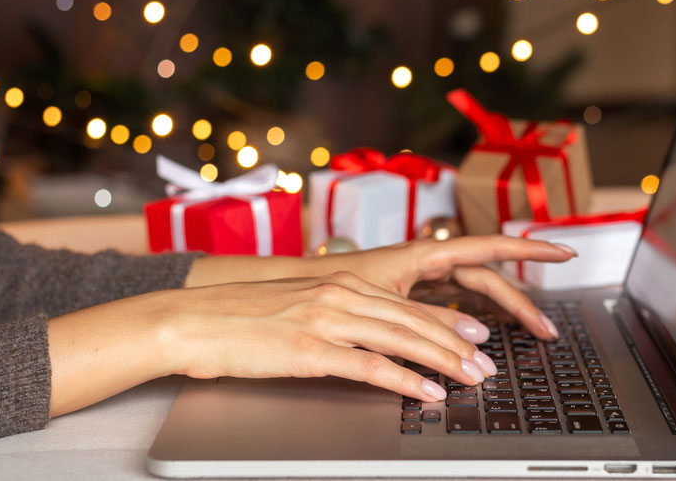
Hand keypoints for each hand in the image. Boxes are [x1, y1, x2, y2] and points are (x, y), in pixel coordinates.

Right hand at [47, 271, 501, 416]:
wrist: (189, 321)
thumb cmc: (238, 318)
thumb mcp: (297, 307)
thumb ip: (336, 316)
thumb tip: (367, 338)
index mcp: (338, 282)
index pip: (407, 305)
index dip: (447, 322)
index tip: (475, 338)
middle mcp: (339, 294)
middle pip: (414, 321)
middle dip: (457, 346)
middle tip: (486, 365)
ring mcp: (326, 320)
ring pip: (402, 340)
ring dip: (444, 362)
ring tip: (471, 379)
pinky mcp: (310, 350)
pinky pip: (370, 366)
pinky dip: (405, 380)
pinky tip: (427, 392)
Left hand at [326, 236, 575, 339]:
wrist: (287, 293)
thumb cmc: (324, 287)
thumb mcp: (382, 304)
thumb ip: (427, 320)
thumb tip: (473, 338)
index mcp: (423, 253)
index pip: (489, 248)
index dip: (530, 250)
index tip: (565, 252)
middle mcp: (426, 263)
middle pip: (488, 280)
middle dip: (522, 303)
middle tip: (548, 330)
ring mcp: (420, 280)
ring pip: (474, 295)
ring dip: (502, 315)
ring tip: (530, 335)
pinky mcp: (409, 298)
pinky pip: (454, 306)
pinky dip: (474, 320)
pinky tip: (488, 335)